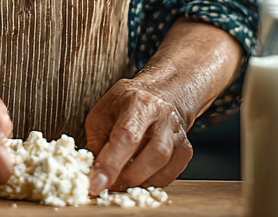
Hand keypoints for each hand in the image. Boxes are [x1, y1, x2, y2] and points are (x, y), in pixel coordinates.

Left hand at [83, 78, 193, 195]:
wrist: (160, 94)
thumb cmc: (128, 103)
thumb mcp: (103, 113)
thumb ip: (96, 142)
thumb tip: (92, 171)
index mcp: (139, 102)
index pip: (127, 136)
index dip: (111, 163)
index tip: (96, 184)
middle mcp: (164, 117)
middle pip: (152, 155)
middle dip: (125, 177)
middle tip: (107, 183)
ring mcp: (177, 134)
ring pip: (163, 168)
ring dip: (137, 181)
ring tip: (121, 179)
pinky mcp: (185, 150)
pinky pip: (169, 175)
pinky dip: (150, 182)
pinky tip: (138, 176)